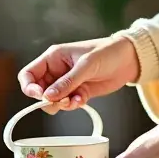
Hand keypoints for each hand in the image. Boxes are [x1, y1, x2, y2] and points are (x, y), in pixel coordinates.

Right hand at [18, 36, 140, 110]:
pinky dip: (73, 105)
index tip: (40, 96)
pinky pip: (67, 104)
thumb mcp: (86, 65)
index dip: (30, 87)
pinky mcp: (78, 92)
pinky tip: (82, 100)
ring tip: (75, 100)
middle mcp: (57, 71)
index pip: (29, 74)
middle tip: (61, 101)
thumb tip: (48, 97)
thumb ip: (67, 82)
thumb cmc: (107, 52)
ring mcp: (67, 83)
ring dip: (61, 104)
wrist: (129, 60)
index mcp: (53, 58)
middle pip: (39, 91)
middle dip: (48, 99)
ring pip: (53, 100)